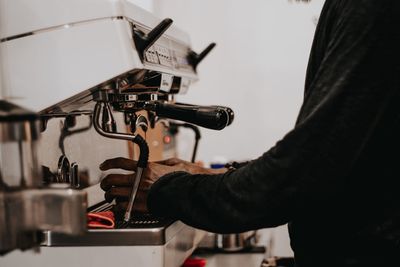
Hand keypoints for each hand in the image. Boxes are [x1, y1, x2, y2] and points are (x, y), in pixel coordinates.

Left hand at [99, 157, 225, 213]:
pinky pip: (121, 206)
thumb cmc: (183, 178)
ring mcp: (139, 193)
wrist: (188, 193)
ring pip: (114, 193)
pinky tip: (118, 206)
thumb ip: (158, 163)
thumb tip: (152, 163)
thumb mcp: (172, 163)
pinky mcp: (141, 206)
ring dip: (109, 194)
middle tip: (105, 184)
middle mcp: (140, 179)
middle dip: (105, 182)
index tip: (103, 165)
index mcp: (146, 167)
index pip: (121, 162)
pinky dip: (117, 206)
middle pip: (112, 179)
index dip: (109, 163)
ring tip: (110, 196)